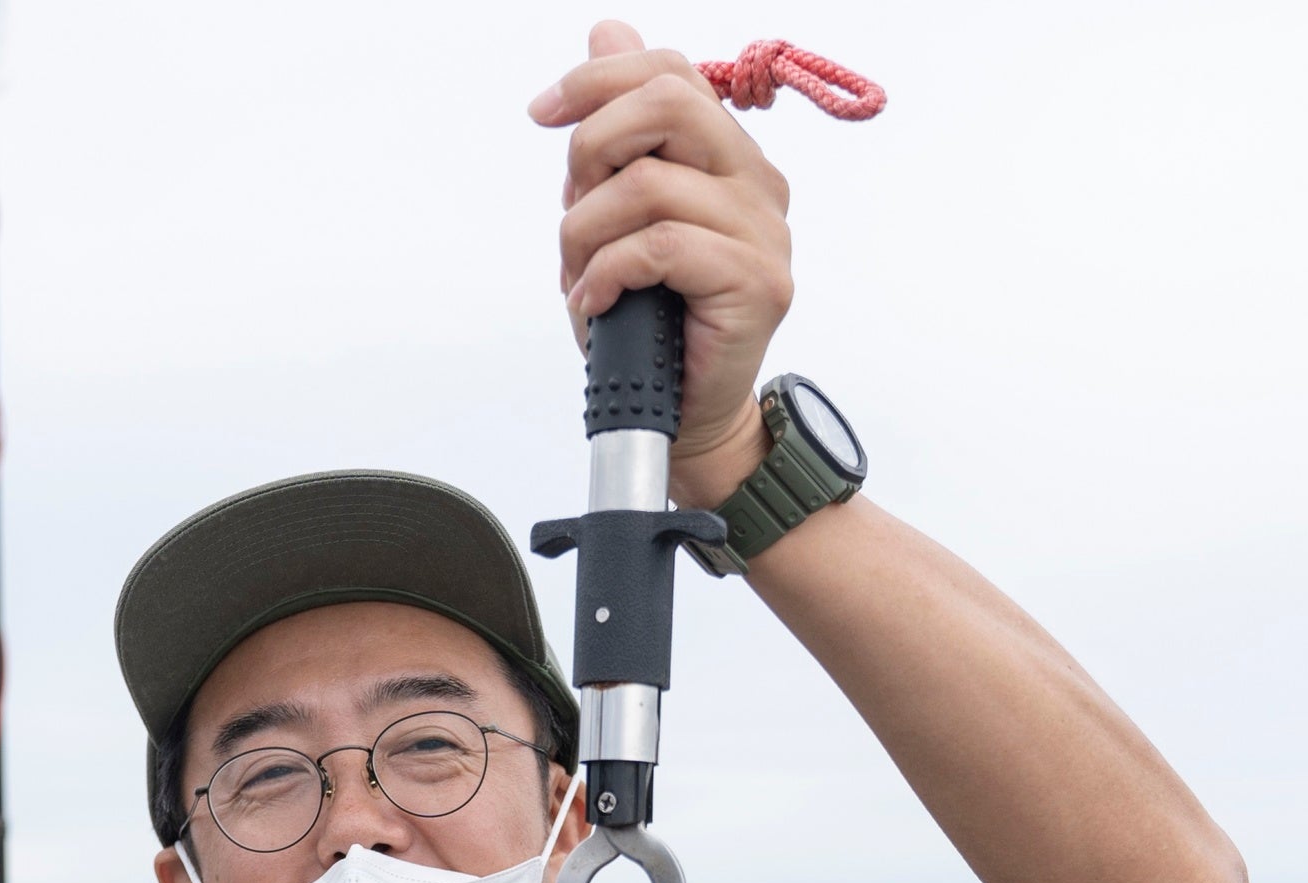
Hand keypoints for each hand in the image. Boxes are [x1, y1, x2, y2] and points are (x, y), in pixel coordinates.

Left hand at [532, 20, 795, 510]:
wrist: (684, 418)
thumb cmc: (648, 321)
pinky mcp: (757, 283)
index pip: (671, 74)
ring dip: (586, 232)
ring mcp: (763, 234)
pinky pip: (658, 247)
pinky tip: (596, 303)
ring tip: (582, 277)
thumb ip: (619, 129)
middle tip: (570, 200)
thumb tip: (605, 31)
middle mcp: (755, 184)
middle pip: (671, 103)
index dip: (599, 79)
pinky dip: (606, 274)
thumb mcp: (617, 212)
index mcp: (726, 157)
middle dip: (593, 143)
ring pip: (650, 185)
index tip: (544, 113)